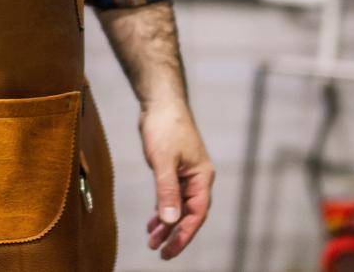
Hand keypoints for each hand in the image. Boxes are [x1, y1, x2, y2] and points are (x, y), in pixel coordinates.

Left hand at [140, 103, 213, 259]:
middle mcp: (197, 178)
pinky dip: (162, 209)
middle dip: (174, 234)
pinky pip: (171, 196)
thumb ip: (166, 191)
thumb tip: (170, 222)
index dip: (183, 235)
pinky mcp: (175, 170)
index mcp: (202, 177)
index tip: (169, 251)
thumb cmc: (165, 127)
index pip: (196, 214)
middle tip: (158, 251)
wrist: (160, 102)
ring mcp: (186, 174)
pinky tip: (153, 222)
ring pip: (178, 206)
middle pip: (188, 214)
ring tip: (152, 241)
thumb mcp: (163, 161)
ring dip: (166, 224)